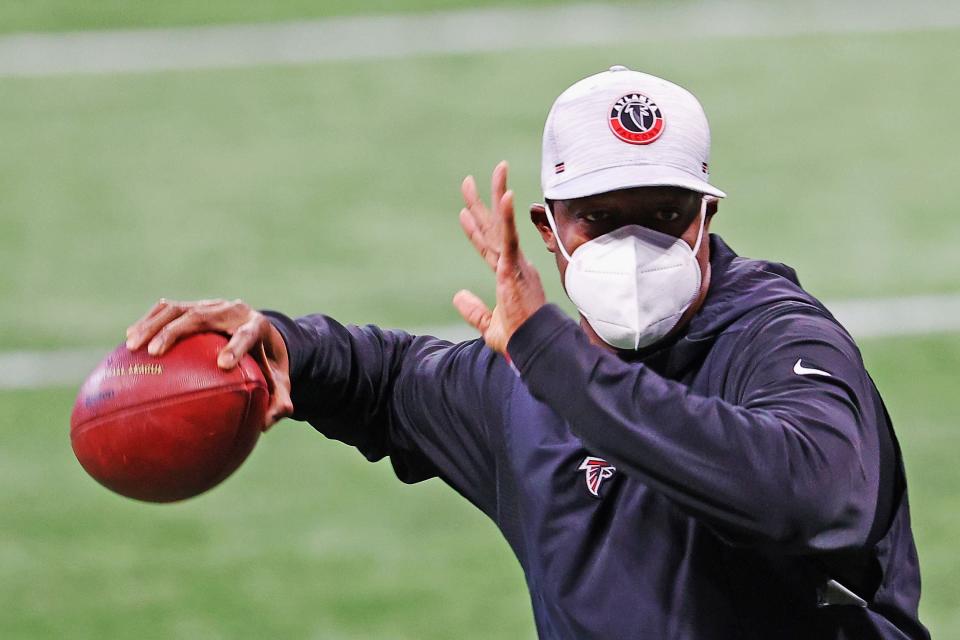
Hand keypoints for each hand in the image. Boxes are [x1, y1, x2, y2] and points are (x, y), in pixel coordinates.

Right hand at [124, 298, 293, 429]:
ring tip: (132, 346)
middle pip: (202, 315)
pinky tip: (129, 339)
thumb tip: (268, 424)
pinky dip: (148, 321)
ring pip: (178, 308)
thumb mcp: (280, 382)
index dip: (236, 347)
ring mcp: (211, 305)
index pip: (247, 334)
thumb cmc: (267, 364)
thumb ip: (280, 402)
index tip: (223, 365)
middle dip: (176, 332)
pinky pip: (168, 309)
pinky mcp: (194, 305)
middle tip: (155, 353)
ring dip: (152, 325)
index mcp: (257, 326)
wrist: (261, 331)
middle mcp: (233, 311)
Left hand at [453, 161, 546, 353]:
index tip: (464, 213)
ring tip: (497, 170)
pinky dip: (507, 216)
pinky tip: (505, 196)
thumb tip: (458, 295)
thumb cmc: (519, 341)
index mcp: (509, 276)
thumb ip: (473, 310)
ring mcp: (516, 264)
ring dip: (497, 195)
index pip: (488, 247)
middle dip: (482, 202)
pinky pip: (509, 237)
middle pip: (494, 227)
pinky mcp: (515, 268)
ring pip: (502, 224)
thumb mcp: (488, 326)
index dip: (475, 230)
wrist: (533, 348)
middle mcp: (514, 265)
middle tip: (468, 181)